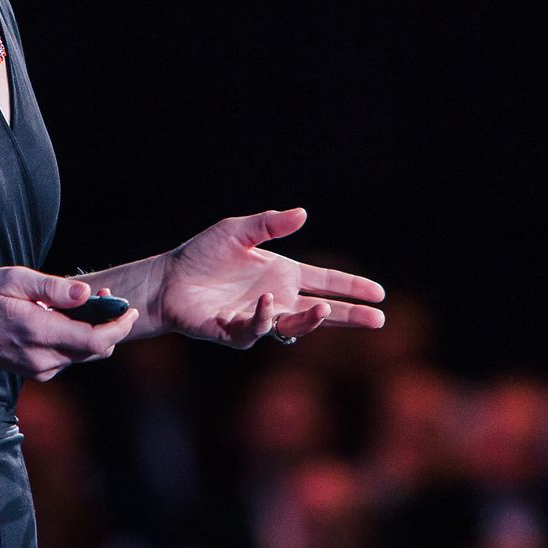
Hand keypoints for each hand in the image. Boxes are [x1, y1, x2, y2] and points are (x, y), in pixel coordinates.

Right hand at [0, 266, 140, 381]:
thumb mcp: (15, 280)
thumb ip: (53, 288)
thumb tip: (87, 294)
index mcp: (40, 333)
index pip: (96, 340)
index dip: (119, 326)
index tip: (130, 309)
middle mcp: (43, 359)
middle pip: (96, 350)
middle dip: (109, 325)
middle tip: (106, 296)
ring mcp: (40, 369)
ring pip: (84, 355)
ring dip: (93, 332)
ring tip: (83, 304)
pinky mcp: (37, 372)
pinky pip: (69, 358)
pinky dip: (77, 340)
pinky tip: (65, 320)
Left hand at [153, 207, 385, 347]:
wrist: (168, 279)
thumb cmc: (202, 255)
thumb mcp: (237, 231)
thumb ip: (269, 224)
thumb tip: (303, 214)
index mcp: (282, 274)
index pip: (326, 281)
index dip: (351, 287)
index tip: (379, 293)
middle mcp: (277, 299)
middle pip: (322, 311)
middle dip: (350, 316)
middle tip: (378, 320)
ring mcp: (259, 318)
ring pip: (295, 326)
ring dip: (311, 319)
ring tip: (323, 308)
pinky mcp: (237, 333)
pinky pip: (257, 329)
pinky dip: (265, 318)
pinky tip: (267, 302)